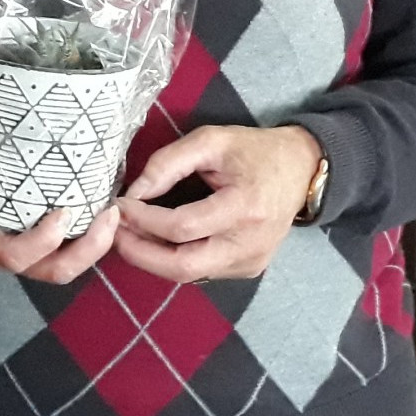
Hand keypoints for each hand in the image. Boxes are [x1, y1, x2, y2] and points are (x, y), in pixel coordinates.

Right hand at [0, 130, 118, 283]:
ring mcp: (17, 249)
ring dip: (92, 249)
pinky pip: (63, 252)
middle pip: (47, 271)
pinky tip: (102, 215)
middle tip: (108, 218)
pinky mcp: (31, 240)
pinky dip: (87, 240)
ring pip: (60, 267)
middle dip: (84, 253)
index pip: (12, 255)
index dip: (42, 242)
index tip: (64, 213)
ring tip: (112, 217)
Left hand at [114, 124, 323, 281]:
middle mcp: (250, 244)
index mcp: (246, 208)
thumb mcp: (211, 141)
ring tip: (129, 233)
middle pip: (183, 266)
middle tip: (113, 232)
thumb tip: (135, 191)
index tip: (120, 204)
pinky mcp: (248, 268)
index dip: (144, 219)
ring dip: (152, 257)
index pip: (182, 227)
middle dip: (139, 253)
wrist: (302, 170)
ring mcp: (251, 262)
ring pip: (189, 274)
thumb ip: (168, 163)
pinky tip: (156, 239)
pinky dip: (173, 258)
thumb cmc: (254, 151)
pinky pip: (201, 271)